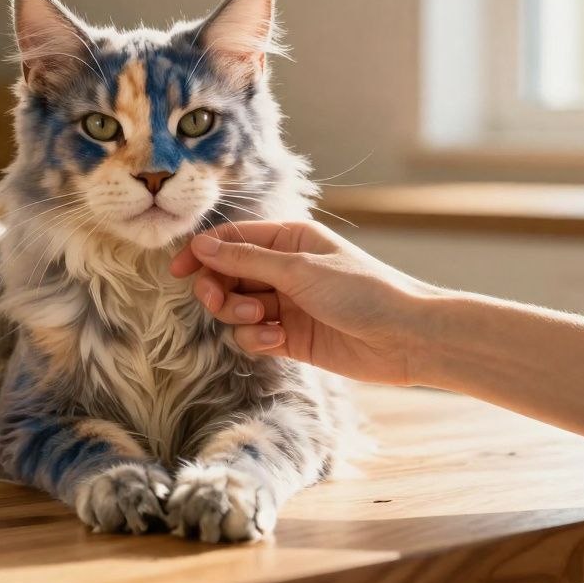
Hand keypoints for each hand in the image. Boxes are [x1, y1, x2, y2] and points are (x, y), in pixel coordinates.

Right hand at [169, 221, 441, 385]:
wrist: (406, 338)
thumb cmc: (363, 291)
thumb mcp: (300, 269)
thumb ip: (247, 260)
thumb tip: (202, 246)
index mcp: (290, 240)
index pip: (232, 240)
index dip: (202, 254)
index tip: (177, 272)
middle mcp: (285, 269)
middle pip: (228, 275)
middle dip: (219, 289)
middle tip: (221, 302)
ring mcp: (287, 305)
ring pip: (238, 308)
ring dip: (239, 316)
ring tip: (260, 321)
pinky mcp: (291, 338)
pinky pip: (254, 336)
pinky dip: (256, 339)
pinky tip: (275, 341)